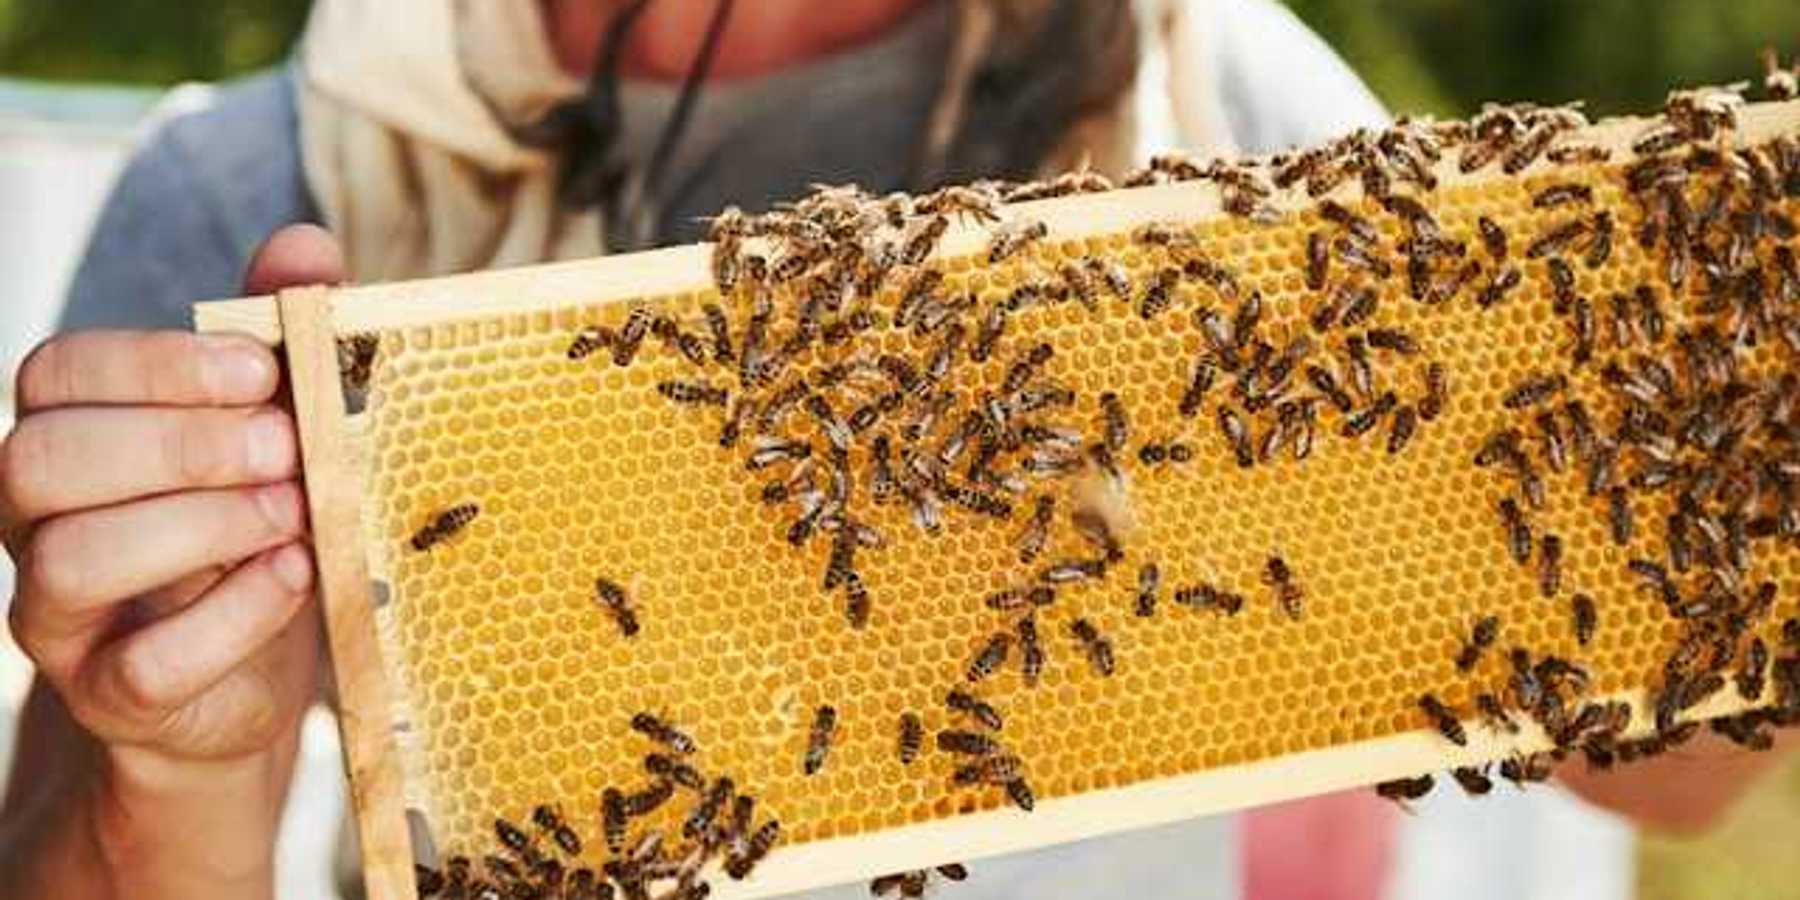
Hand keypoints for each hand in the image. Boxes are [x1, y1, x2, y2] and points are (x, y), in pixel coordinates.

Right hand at [0, 225, 344, 898]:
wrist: (243, 682)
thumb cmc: (253, 530)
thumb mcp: (274, 430)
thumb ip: (279, 338)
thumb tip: (304, 248)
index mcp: (70, 435)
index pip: (56, 372)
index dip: (154, 363)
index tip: (263, 370)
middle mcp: (37, 521)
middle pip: (42, 458)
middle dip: (176, 442)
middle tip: (286, 446)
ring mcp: (62, 615)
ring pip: (70, 558)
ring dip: (200, 525)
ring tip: (294, 510)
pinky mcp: (112, 695)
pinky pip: (143, 663)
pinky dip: (232, 615)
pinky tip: (294, 574)